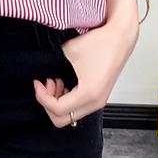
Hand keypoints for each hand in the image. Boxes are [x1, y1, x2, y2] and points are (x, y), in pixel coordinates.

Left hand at [32, 13, 139, 127]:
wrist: (120, 37)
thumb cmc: (101, 42)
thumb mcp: (68, 51)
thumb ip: (53, 65)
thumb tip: (43, 71)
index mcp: (88, 94)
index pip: (57, 109)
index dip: (42, 96)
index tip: (38, 82)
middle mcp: (95, 102)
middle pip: (62, 119)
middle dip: (48, 103)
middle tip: (46, 84)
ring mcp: (98, 101)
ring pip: (70, 115)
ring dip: (57, 101)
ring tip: (55, 81)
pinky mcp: (99, 96)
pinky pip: (78, 107)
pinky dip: (66, 99)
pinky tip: (64, 82)